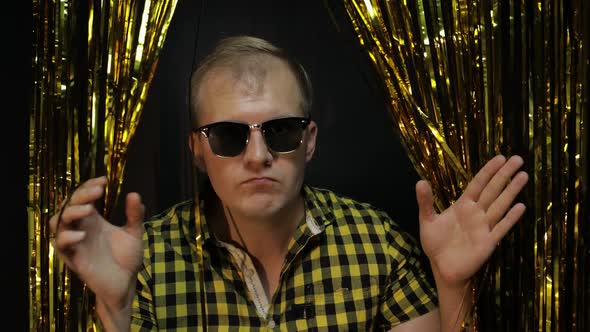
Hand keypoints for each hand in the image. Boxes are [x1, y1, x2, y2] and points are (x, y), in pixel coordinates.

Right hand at [49, 176, 143, 309]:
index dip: (89, 186)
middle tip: (98, 190)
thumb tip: (134, 194)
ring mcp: (76, 243)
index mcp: (93, 220)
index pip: (82, 197)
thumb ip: (134, 215)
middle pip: (69, 205)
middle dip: (81, 194)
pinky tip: (82, 234)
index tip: (104, 180)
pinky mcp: (74, 259)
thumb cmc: (126, 258)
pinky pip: (60, 246)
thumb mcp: (134, 233)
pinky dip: (67, 238)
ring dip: (70, 212)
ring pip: (58, 222)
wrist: (126, 284)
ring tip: (89, 209)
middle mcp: (81, 228)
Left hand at [416, 155, 528, 288]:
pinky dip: (510, 218)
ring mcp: (484, 227)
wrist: (442, 267)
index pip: (478, 184)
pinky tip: (521, 206)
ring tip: (523, 176)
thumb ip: (425, 202)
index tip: (500, 157)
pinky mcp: (488, 242)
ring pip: (500, 205)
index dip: (488, 171)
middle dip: (504, 175)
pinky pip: (501, 228)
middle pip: (493, 190)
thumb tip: (420, 182)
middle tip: (518, 159)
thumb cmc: (435, 244)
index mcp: (463, 205)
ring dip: (511, 191)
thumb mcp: (427, 220)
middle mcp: (476, 213)